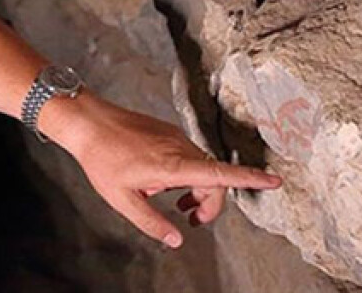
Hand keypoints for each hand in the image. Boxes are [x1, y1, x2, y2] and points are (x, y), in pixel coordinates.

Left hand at [53, 94, 281, 247]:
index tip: (275, 181)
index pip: (221, 174)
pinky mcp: (167, 132)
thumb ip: (151, 222)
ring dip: (196, 189)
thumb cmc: (102, 158)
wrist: (87, 121)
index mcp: (173, 165)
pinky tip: (161, 183)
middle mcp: (180, 148)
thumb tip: (176, 240)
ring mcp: (174, 137)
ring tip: (178, 205)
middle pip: (214, 178)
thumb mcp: (122, 199)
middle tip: (193, 221)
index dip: (251, 179)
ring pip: (201, 167)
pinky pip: (187, 155)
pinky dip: (185, 173)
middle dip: (211, 203)